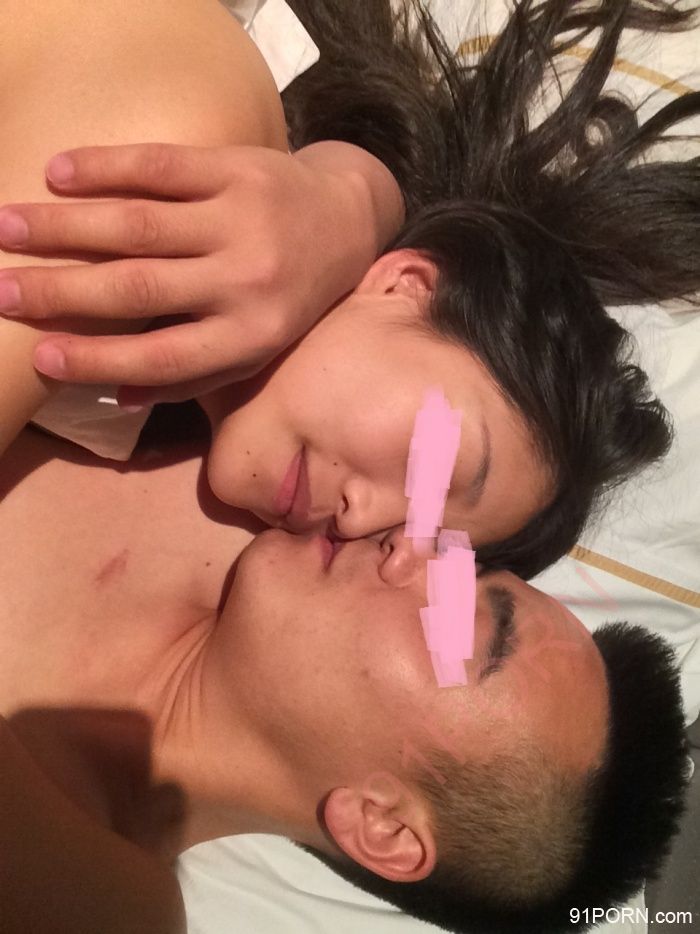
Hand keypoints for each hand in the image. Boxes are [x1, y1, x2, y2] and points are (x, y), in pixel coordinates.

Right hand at [0, 142, 402, 401]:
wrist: (344, 222)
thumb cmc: (288, 295)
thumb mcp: (255, 346)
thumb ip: (194, 372)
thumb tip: (116, 395)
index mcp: (252, 337)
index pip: (163, 357)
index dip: (97, 360)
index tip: (38, 356)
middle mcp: (248, 282)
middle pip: (140, 290)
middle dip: (62, 291)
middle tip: (1, 290)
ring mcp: (244, 221)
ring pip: (140, 225)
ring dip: (65, 226)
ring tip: (6, 226)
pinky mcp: (238, 168)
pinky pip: (161, 166)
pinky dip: (104, 168)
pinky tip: (56, 172)